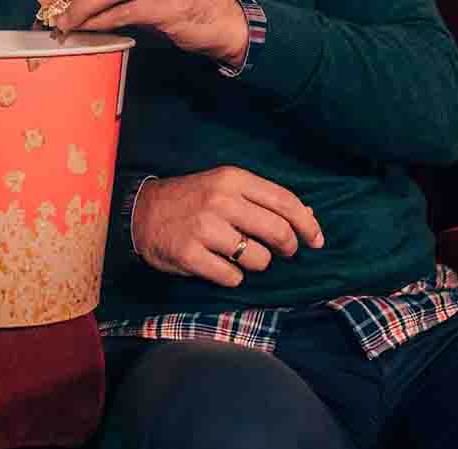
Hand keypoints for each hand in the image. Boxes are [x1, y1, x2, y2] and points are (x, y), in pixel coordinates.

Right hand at [131, 167, 324, 286]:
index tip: (316, 240)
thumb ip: (265, 200)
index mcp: (232, 179)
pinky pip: (232, 277)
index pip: (285, 202)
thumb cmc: (192, 199)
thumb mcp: (225, 187)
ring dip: (256, 263)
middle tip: (281, 251)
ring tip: (238, 254)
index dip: (307, 224)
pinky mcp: (190, 255)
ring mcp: (204, 228)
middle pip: (279, 232)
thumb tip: (309, 217)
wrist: (141, 211)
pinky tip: (218, 264)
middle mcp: (220, 201)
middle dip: (288, 247)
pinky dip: (231, 276)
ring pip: (259, 259)